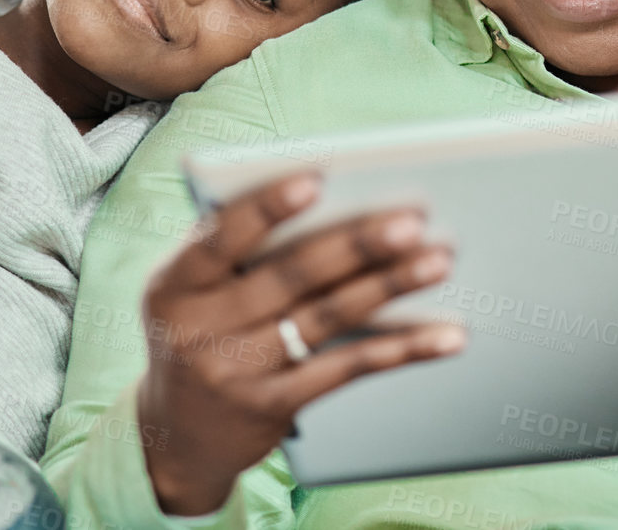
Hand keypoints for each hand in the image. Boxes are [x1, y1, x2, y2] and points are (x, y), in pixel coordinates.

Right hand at [135, 173, 464, 515]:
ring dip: (389, 286)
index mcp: (173, 285)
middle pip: (291, 277)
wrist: (176, 437)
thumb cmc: (197, 332)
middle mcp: (198, 330)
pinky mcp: (274, 407)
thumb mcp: (187, 290)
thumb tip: (321, 190)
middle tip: (411, 218)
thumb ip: (229, 244)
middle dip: (357, 244)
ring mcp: (237, 373)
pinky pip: (348, 368)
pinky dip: (402, 349)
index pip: (219, 239)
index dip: (267, 208)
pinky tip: (444, 335)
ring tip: (439, 260)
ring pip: (327, 317)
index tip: (317, 180)